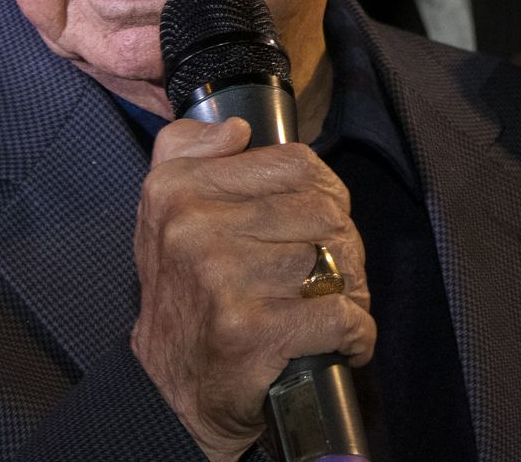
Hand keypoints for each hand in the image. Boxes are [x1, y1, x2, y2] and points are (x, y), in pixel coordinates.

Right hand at [130, 117, 374, 461]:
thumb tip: (237, 128)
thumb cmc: (181, 294)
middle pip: (324, 213)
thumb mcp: (164, 211)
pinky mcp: (252, 331)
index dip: (323, 193)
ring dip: (351, 290)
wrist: (168, 393)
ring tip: (330, 305)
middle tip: (329, 273)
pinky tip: (342, 341)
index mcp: (176, 189)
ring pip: (336, 262)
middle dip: (342, 245)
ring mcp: (223, 278)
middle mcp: (193, 228)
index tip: (315, 224)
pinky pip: (341, 315)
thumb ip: (187, 151)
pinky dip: (356, 332)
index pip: (295, 163)